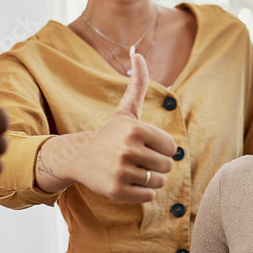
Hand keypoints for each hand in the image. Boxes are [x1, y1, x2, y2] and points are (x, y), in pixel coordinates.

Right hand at [52, 52, 176, 202]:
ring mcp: (121, 171)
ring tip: (132, 170)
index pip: (172, 148)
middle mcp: (128, 150)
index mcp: (136, 130)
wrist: (79, 158)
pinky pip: (148, 197)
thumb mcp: (125, 111)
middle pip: (167, 166)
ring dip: (150, 179)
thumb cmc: (110, 134)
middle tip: (137, 160)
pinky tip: (127, 182)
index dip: (161, 148)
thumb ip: (138, 84)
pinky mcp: (116, 191)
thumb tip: (139, 55)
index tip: (144, 145)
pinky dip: (142, 193)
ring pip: (158, 182)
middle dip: (156, 165)